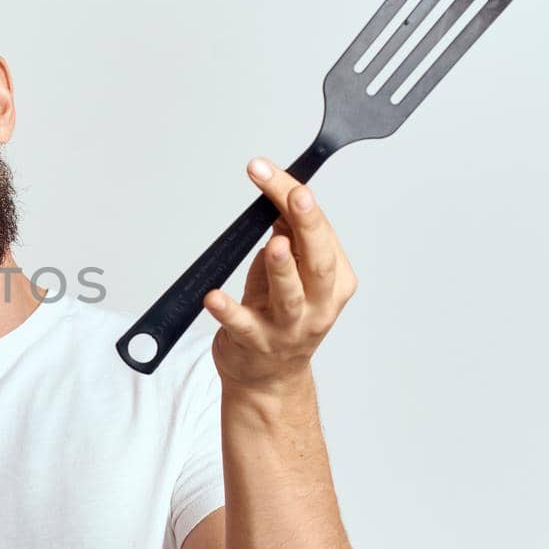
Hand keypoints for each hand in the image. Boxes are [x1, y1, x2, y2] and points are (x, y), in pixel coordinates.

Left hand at [202, 156, 358, 392]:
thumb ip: (289, 234)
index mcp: (334, 280)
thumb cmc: (279, 314)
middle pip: (318, 261)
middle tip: (296, 195)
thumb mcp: (290, 271)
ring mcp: (290, 328)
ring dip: (282, 268)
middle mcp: (319, 305)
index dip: (296, 198)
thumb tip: (281, 191)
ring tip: (274, 244)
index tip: (268, 170)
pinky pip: (242, 325)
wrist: (270, 377)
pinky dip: (228, 310)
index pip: (319, 232)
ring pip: (290, 295)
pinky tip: (213, 297)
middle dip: (309, 225)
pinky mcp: (256, 344)